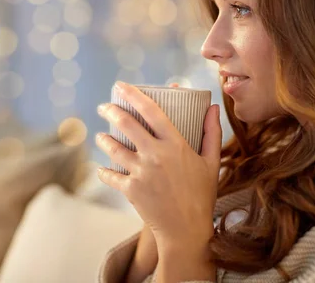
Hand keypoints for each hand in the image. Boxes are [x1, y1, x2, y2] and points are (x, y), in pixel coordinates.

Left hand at [96, 81, 221, 249]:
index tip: (121, 86)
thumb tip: (214, 107)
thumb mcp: (211, 162)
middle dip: (111, 111)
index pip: (152, 111)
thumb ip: (211, 132)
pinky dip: (104, 171)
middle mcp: (155, 154)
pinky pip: (110, 176)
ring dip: (104, 139)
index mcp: (175, 144)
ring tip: (101, 135)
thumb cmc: (202, 195)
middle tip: (104, 107)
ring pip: (114, 148)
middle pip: (126, 124)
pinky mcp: (130, 190)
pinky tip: (102, 168)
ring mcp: (141, 172)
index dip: (134, 95)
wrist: (187, 230)